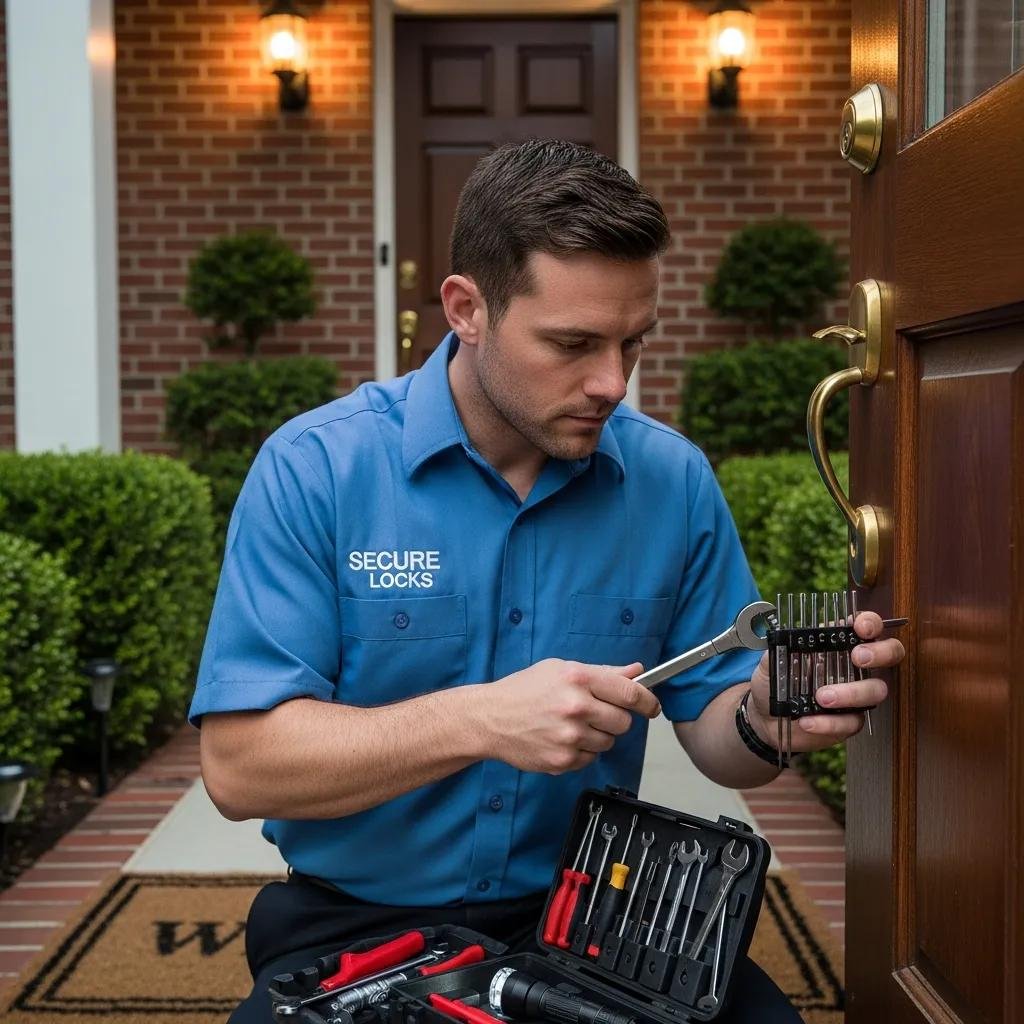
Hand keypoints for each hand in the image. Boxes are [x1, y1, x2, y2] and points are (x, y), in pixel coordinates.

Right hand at [481, 660, 660, 773]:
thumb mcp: (561, 670)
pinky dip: (581, 751)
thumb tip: (636, 671)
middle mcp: (576, 707)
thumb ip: (603, 673)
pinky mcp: (563, 761)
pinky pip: (590, 758)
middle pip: (623, 722)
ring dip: (597, 735)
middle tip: (596, 713)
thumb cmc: (523, 690)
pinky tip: (561, 738)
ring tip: (572, 725)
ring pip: (608, 742)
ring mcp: (569, 737)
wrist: (489, 718)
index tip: (651, 706)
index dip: (647, 701)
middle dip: (616, 718)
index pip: (629, 692)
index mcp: (577, 679)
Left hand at [745, 610, 905, 752]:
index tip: (860, 627)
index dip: (871, 622)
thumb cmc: (775, 681)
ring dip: (852, 693)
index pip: (868, 626)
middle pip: (891, 652)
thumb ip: (780, 649)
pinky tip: (808, 721)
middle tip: (858, 658)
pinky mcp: (851, 721)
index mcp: (839, 643)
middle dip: (880, 652)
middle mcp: (855, 666)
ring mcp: (858, 694)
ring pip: (877, 690)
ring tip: (821, 697)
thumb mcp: (772, 660)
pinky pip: (852, 722)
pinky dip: (830, 722)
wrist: (766, 717)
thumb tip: (785, 638)